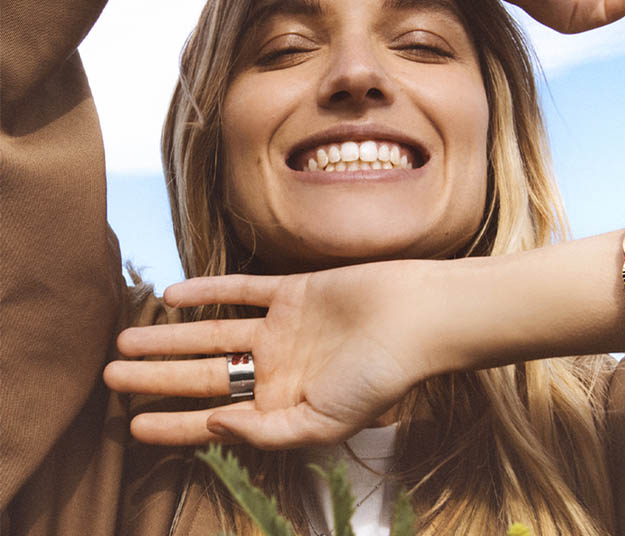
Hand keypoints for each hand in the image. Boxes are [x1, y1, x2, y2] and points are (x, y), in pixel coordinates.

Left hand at [104, 261, 431, 448]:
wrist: (417, 318)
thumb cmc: (380, 377)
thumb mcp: (323, 425)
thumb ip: (267, 433)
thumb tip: (214, 428)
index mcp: (283, 406)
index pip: (213, 418)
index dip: (171, 425)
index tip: (129, 426)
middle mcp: (276, 369)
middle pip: (202, 374)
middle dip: (155, 377)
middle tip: (108, 376)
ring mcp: (283, 329)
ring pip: (212, 333)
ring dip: (170, 336)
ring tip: (126, 339)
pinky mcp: (293, 291)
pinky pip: (241, 290)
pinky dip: (208, 290)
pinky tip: (173, 293)